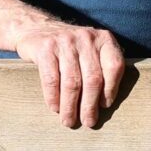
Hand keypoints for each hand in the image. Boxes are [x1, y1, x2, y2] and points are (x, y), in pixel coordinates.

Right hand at [11, 21, 129, 128]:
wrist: (36, 28)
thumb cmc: (70, 48)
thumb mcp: (91, 49)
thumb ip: (102, 67)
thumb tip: (105, 105)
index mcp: (104, 39)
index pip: (114, 66)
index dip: (111, 89)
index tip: (104, 106)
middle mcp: (86, 38)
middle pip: (93, 78)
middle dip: (90, 105)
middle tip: (88, 122)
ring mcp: (65, 42)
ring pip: (72, 82)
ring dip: (70, 107)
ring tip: (69, 121)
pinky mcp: (45, 49)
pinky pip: (51, 79)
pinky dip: (53, 97)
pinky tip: (55, 108)